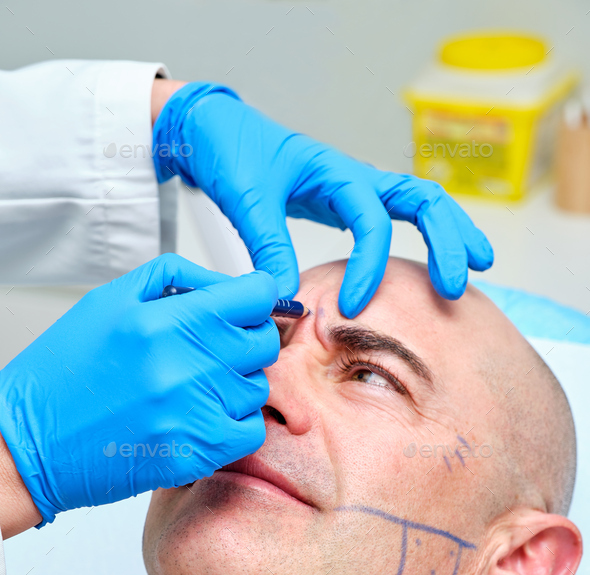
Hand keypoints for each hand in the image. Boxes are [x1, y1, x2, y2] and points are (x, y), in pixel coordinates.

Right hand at [0, 255, 278, 526]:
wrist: (32, 443)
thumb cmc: (65, 373)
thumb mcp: (110, 300)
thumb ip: (177, 279)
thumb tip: (230, 283)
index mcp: (164, 321)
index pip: (257, 296)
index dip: (257, 298)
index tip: (248, 306)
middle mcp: (184, 365)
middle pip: (263, 343)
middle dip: (245, 341)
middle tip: (212, 351)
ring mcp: (193, 413)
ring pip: (257, 388)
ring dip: (234, 386)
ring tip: (193, 389)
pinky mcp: (195, 453)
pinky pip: (250, 433)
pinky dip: (234, 425)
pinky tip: (202, 418)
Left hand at [152, 83, 492, 317]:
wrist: (214, 132)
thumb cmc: (231, 153)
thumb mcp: (246, 199)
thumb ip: (267, 246)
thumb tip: (286, 297)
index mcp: (335, 172)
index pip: (372, 222)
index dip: (369, 267)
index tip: (354, 308)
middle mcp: (356, 177)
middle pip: (423, 200)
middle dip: (446, 242)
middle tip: (456, 287)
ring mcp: (357, 188)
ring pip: (422, 203)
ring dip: (451, 233)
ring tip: (477, 266)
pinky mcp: (349, 202)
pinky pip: (400, 215)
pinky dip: (425, 233)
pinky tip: (437, 257)